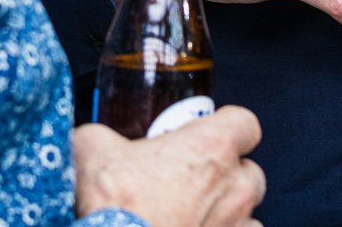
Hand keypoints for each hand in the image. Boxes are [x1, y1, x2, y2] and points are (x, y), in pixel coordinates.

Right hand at [74, 105, 265, 226]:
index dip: (227, 128)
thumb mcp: (92, 150)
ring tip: (194, 216)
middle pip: (250, 171)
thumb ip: (103, 136)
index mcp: (212, 147)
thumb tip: (94, 138)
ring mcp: (237, 225)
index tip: (207, 136)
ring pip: (247, 212)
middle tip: (192, 182)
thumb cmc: (112, 207)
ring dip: (227, 213)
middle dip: (227, 176)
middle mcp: (234, 186)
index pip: (245, 123)